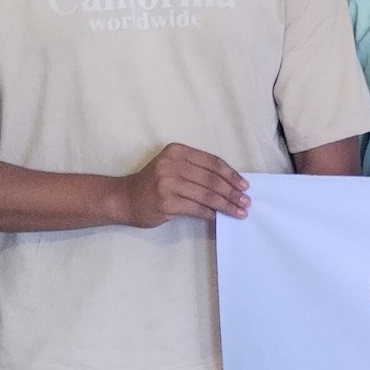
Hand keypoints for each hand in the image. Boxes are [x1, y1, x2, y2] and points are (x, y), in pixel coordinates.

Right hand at [114, 144, 248, 228]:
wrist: (124, 198)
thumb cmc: (153, 183)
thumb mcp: (172, 166)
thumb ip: (196, 170)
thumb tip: (230, 183)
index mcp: (177, 151)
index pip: (212, 162)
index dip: (231, 174)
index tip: (244, 185)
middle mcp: (172, 164)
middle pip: (212, 179)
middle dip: (232, 192)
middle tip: (246, 201)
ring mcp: (168, 183)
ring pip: (207, 195)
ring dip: (226, 205)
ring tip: (239, 212)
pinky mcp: (166, 202)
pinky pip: (196, 209)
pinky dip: (210, 214)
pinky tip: (219, 218)